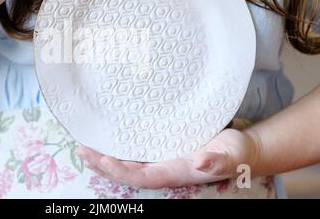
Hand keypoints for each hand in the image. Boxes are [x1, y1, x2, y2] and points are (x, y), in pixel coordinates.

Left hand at [75, 128, 261, 188]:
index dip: (123, 171)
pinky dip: (116, 150)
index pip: (144, 176)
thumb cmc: (235, 152)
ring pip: (127, 164)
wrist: (238, 151)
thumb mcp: (232, 154)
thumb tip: (202, 162)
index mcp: (177, 172)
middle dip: (103, 165)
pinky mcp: (161, 151)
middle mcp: (165, 169)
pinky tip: (103, 143)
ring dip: (104, 159)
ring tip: (83, 149)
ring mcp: (161, 161)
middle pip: (128, 173)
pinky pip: (134, 154)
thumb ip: (218, 160)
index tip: (104, 159)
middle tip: (82, 151)